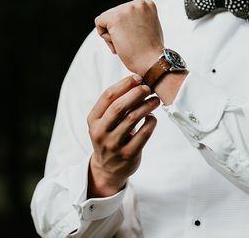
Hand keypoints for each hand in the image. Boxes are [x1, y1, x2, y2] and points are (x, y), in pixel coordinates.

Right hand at [88, 75, 159, 196]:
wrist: (107, 170)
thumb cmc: (109, 135)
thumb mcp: (103, 121)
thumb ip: (114, 103)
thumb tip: (137, 81)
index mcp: (93, 120)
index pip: (108, 96)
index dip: (124, 84)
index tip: (137, 78)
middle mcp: (101, 133)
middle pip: (119, 107)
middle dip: (136, 93)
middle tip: (147, 88)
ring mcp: (114, 145)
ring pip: (133, 118)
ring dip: (147, 105)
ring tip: (155, 100)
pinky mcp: (128, 155)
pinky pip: (144, 133)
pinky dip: (151, 121)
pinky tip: (152, 117)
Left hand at [95, 0, 163, 75]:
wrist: (151, 61)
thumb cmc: (150, 50)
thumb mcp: (149, 26)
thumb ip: (139, 18)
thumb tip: (127, 20)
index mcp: (147, 4)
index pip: (126, 11)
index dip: (128, 26)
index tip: (137, 37)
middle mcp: (138, 3)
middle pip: (116, 13)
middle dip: (119, 30)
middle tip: (131, 43)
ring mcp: (127, 9)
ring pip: (107, 19)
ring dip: (113, 34)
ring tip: (126, 44)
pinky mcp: (115, 18)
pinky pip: (99, 22)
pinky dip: (104, 35)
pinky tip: (117, 43)